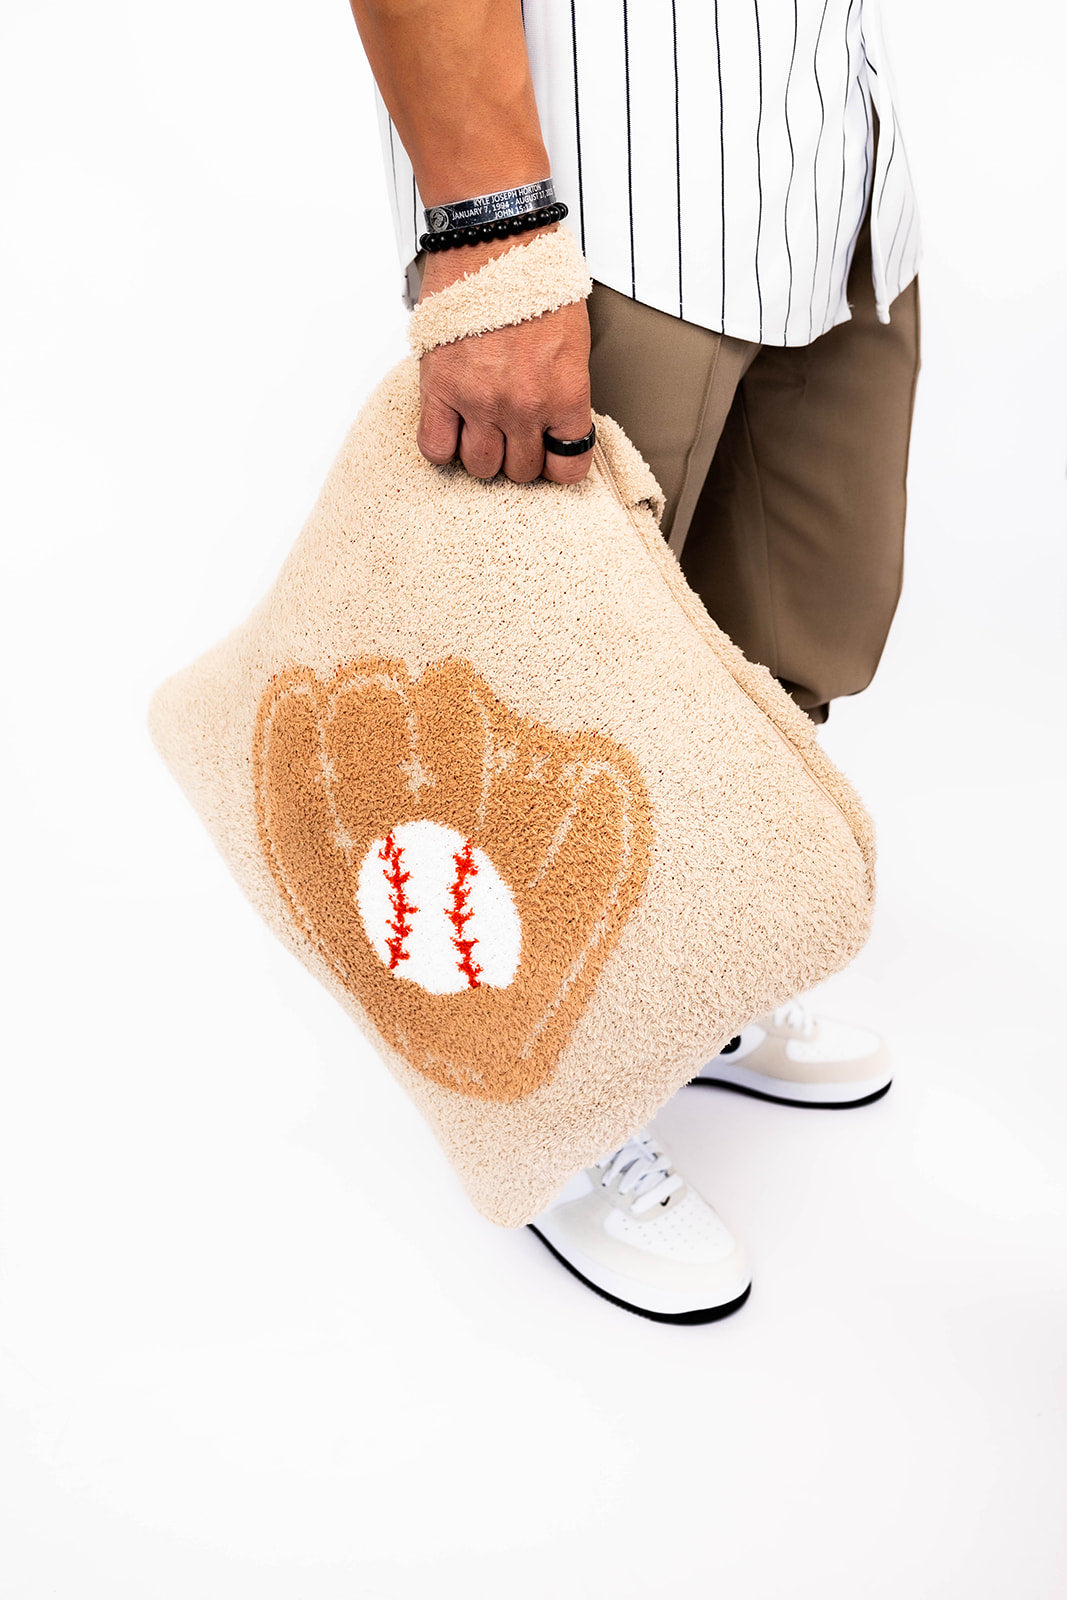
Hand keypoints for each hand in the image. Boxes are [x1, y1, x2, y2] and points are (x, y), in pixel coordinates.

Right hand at [415, 225, 593, 486]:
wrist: (496, 239)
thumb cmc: (536, 278)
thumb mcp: (573, 342)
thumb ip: (563, 392)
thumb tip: (551, 424)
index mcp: (566, 395)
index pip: (567, 468)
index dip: (557, 464)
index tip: (548, 450)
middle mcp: (525, 407)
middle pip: (521, 472)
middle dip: (518, 455)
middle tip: (512, 431)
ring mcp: (480, 402)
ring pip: (480, 467)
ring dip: (482, 453)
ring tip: (481, 428)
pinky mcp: (441, 389)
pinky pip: (435, 448)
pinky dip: (443, 447)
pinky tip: (451, 427)